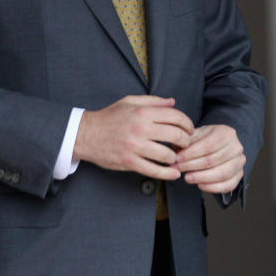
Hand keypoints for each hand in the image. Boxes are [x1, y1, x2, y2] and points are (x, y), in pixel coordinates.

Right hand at [73, 95, 193, 180]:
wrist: (85, 134)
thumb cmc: (109, 117)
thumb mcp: (130, 102)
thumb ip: (153, 101)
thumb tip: (173, 102)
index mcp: (143, 112)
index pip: (175, 116)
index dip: (187, 123)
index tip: (189, 129)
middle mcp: (140, 129)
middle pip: (175, 135)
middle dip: (186, 141)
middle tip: (186, 144)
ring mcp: (135, 147)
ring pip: (166, 154)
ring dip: (176, 157)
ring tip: (177, 156)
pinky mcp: (129, 162)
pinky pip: (153, 170)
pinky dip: (166, 174)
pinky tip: (174, 174)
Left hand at [175, 124, 244, 193]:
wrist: (222, 145)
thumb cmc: (207, 140)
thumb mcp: (198, 135)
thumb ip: (188, 143)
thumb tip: (175, 154)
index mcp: (227, 133)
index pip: (207, 146)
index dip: (191, 154)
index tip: (177, 159)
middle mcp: (236, 147)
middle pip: (213, 160)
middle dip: (192, 166)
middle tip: (178, 169)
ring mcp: (240, 162)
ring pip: (221, 174)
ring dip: (201, 178)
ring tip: (187, 178)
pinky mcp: (239, 175)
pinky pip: (228, 185)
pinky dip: (213, 188)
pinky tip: (200, 185)